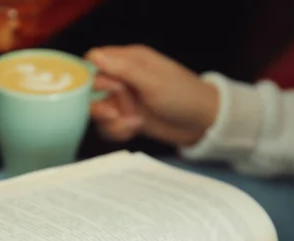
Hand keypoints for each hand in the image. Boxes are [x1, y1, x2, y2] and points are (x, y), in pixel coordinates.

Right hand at [85, 45, 218, 146]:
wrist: (202, 123)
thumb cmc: (183, 95)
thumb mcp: (153, 81)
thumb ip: (123, 70)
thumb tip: (93, 56)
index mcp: (129, 60)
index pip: (94, 60)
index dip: (93, 75)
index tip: (109, 89)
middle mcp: (123, 78)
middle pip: (91, 89)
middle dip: (101, 104)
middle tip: (117, 111)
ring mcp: (124, 100)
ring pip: (98, 111)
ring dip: (110, 121)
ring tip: (133, 123)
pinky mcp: (127, 118)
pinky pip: (108, 126)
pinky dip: (118, 131)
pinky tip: (135, 129)